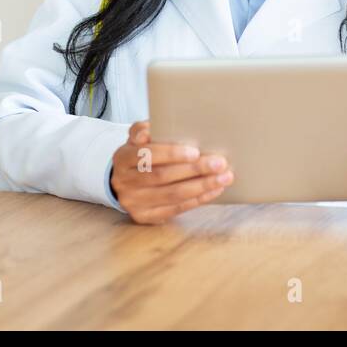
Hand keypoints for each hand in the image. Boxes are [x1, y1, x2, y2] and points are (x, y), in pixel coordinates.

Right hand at [110, 121, 233, 223]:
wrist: (124, 180)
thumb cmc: (140, 154)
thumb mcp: (137, 138)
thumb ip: (144, 129)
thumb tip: (152, 129)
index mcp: (122, 158)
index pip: (147, 155)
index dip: (171, 153)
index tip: (196, 151)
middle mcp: (125, 181)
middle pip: (162, 176)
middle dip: (194, 170)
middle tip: (219, 163)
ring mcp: (134, 202)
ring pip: (172, 195)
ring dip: (202, 186)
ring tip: (224, 178)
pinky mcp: (145, 216)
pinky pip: (175, 209)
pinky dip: (198, 199)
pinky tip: (214, 191)